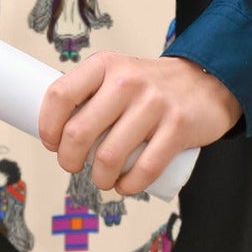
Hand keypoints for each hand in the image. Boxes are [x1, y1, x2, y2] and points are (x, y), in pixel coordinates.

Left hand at [37, 52, 241, 195]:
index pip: (60, 95)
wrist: (204, 81)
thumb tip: (57, 128)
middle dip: (68, 159)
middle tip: (72, 165)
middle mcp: (126, 81)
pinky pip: (145, 169)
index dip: (47, 125)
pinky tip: (124, 186)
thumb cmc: (149, 85)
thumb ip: (90, 93)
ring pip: (109, 156)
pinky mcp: (177, 127)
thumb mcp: (116, 73)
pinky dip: (129, 186)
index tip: (51, 142)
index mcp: (104, 65)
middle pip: (79, 131)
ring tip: (101, 179)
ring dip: (99, 178)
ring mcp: (153, 104)